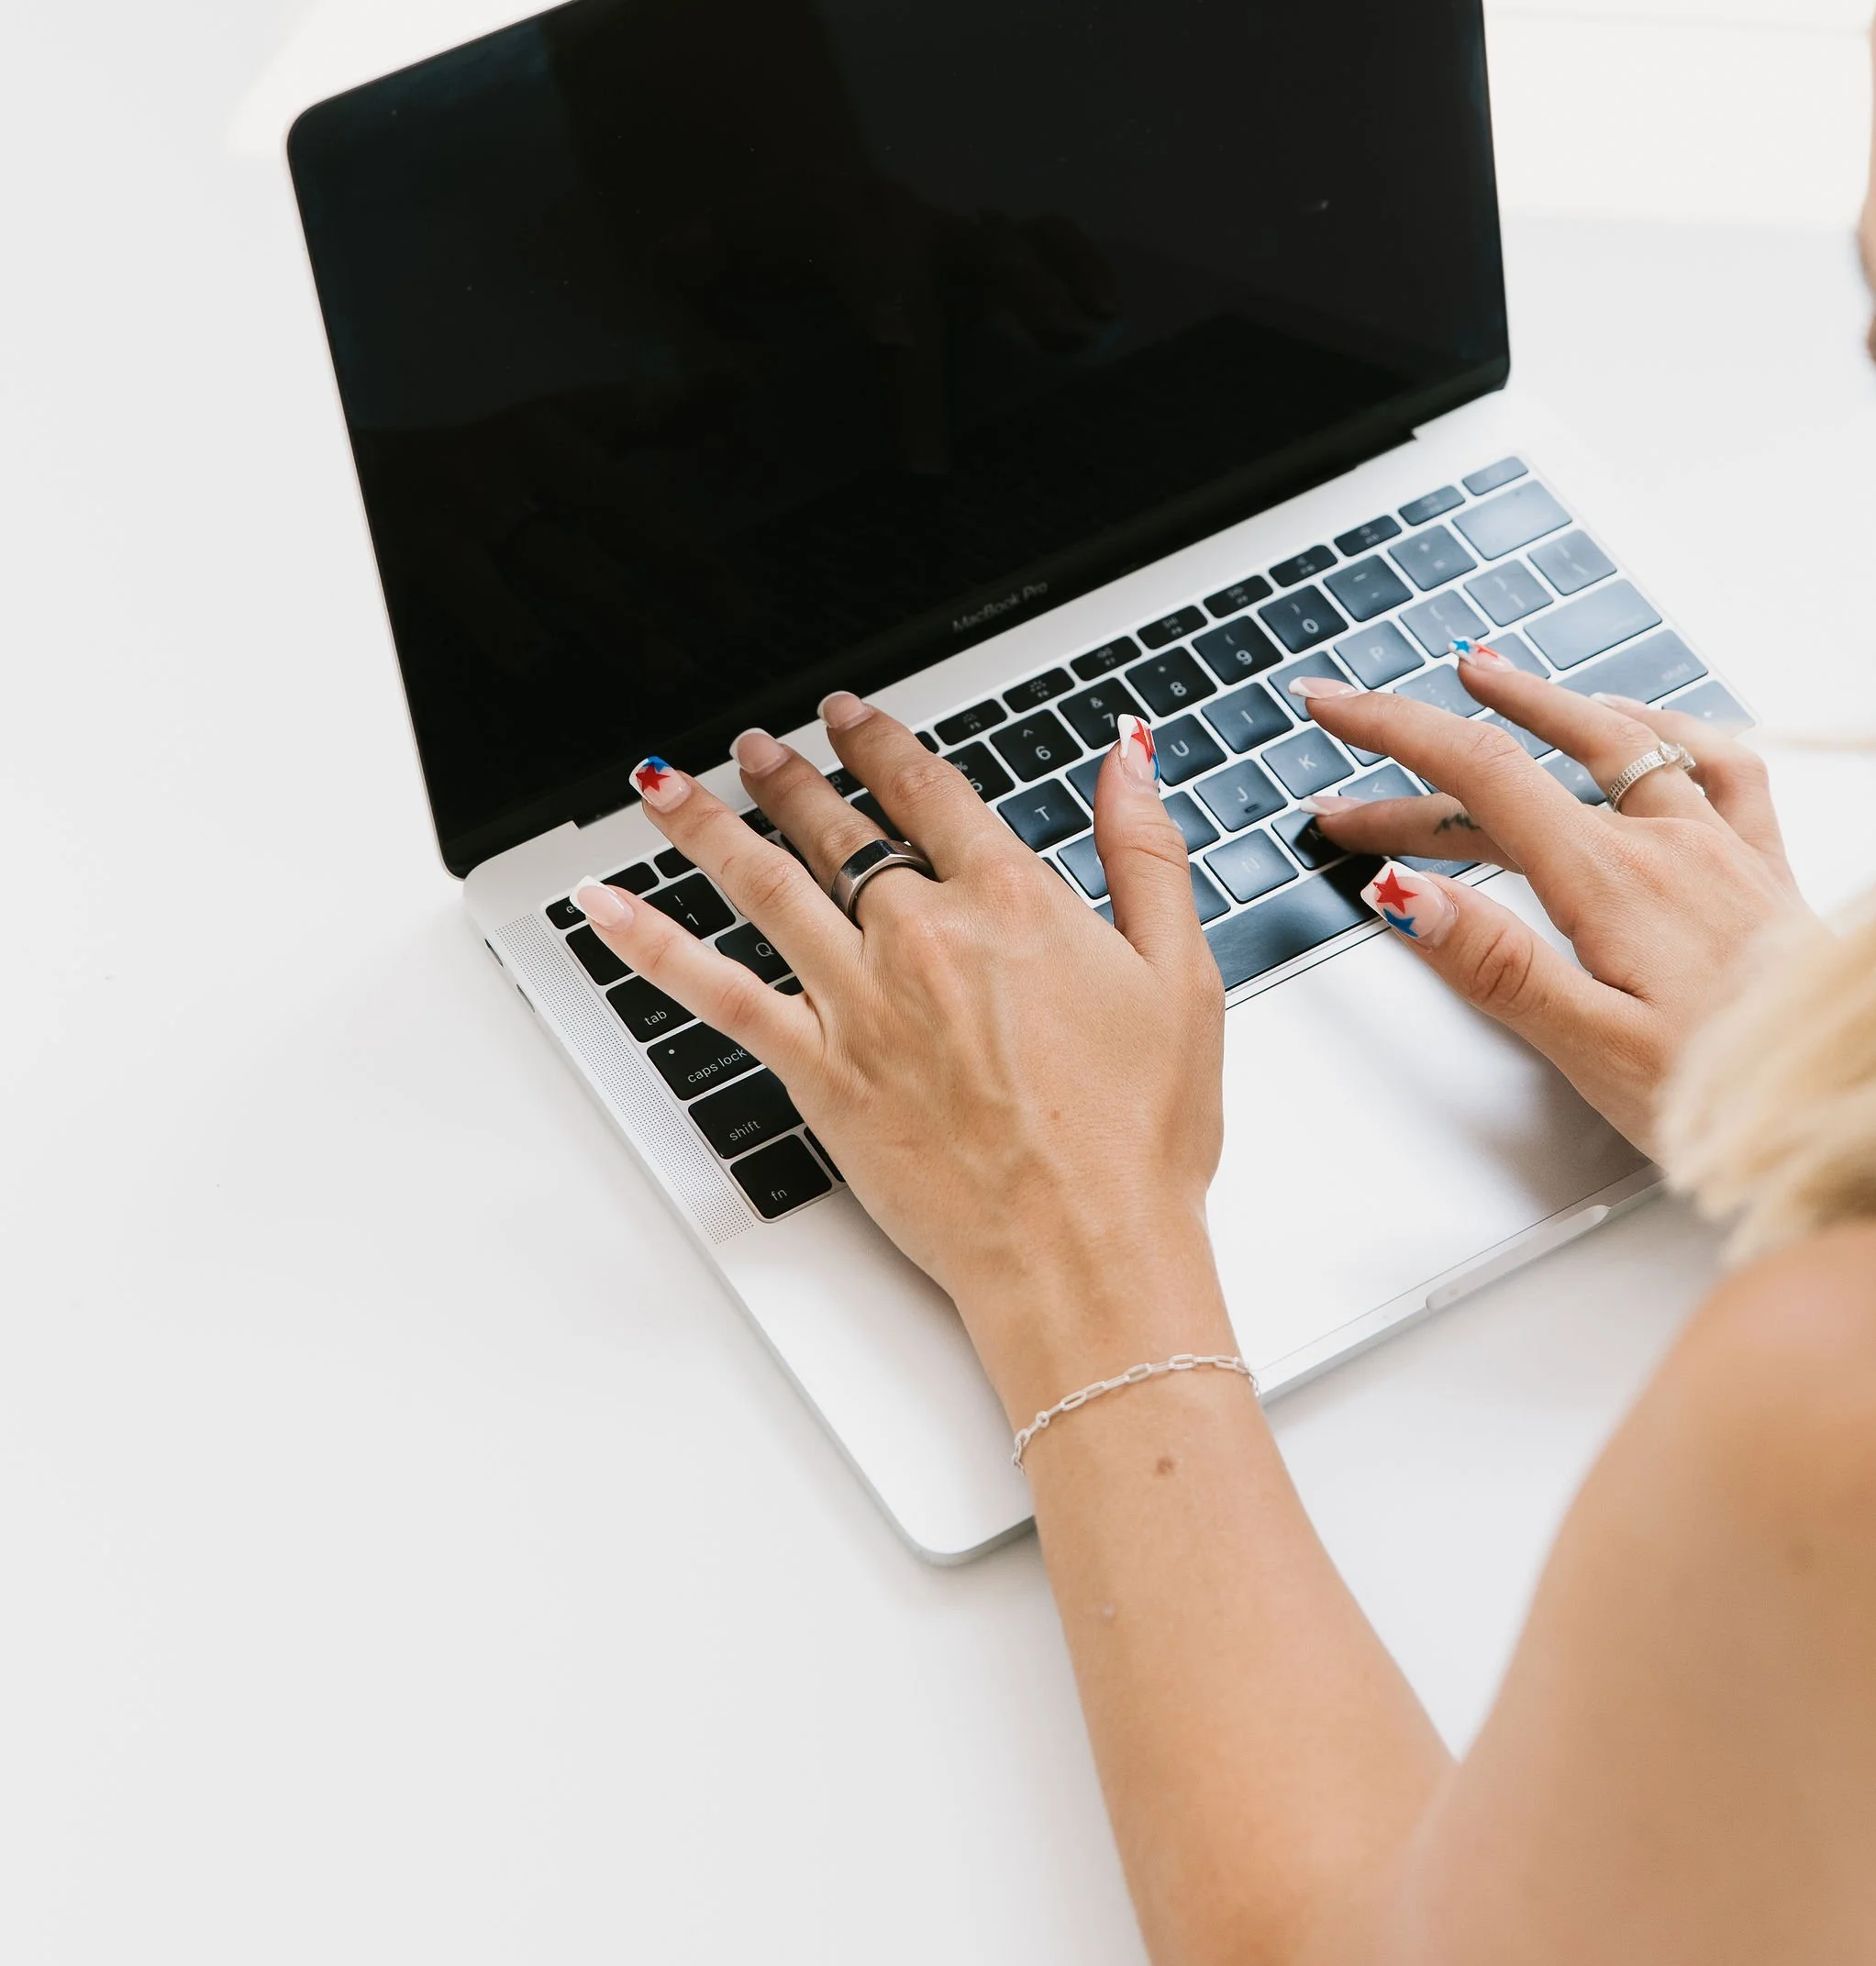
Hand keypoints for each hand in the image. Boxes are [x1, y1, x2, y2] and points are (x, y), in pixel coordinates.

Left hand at [569, 702, 1232, 1416]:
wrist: (1085, 1248)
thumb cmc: (1138, 1135)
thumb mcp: (1180, 974)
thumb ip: (1145, 853)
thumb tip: (1127, 761)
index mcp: (1012, 903)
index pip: (927, 791)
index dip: (881, 743)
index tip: (851, 717)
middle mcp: (923, 936)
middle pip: (837, 830)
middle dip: (791, 777)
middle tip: (759, 748)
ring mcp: (861, 1002)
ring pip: (764, 885)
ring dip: (711, 824)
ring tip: (669, 785)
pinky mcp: (819, 1071)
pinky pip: (717, 993)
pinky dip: (652, 944)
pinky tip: (605, 908)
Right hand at [1301, 646, 1815, 1148]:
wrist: (1871, 1116)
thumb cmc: (1739, 1106)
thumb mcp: (1595, 1051)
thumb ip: (1497, 964)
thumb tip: (1404, 892)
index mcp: (1614, 883)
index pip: (1480, 774)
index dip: (1392, 730)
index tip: (1329, 705)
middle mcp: (1669, 846)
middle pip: (1525, 768)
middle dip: (1426, 750)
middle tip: (1359, 742)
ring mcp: (1723, 850)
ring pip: (1618, 744)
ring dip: (1542, 705)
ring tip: (1485, 676)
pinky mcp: (1766, 873)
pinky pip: (1719, 766)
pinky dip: (1666, 730)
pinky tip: (1645, 726)